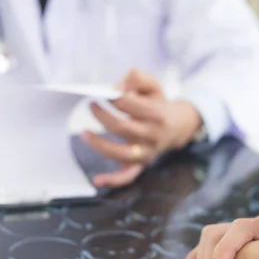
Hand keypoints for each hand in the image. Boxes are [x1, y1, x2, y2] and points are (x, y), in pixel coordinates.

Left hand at [82, 70, 202, 187]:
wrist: (175, 127)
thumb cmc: (157, 104)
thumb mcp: (153, 86)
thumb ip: (137, 78)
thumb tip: (118, 87)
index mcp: (157, 114)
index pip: (130, 104)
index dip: (114, 96)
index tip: (106, 91)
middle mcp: (153, 136)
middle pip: (121, 127)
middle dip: (102, 115)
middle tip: (91, 104)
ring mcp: (146, 153)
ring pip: (120, 153)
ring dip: (99, 144)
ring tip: (83, 133)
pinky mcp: (140, 165)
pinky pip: (127, 176)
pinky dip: (112, 180)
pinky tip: (97, 180)